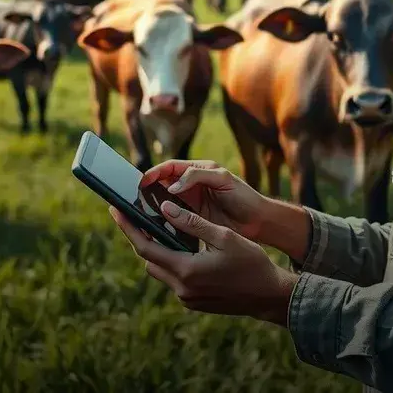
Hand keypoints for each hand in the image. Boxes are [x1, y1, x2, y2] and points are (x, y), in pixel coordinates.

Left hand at [109, 201, 297, 326]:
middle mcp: (182, 288)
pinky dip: (172, 262)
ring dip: (158, 251)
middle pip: (149, 260)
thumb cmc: (251, 262)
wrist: (269, 295)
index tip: (115, 210)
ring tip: (158, 229)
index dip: (128, 227)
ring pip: (161, 271)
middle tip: (136, 217)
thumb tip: (165, 208)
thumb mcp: (223, 236)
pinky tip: (181, 249)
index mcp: (186, 270)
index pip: (145, 247)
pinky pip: (174, 280)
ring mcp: (187, 298)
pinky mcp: (194, 302)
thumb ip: (192, 222)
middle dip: (141, 239)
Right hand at [139, 160, 266, 240]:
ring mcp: (192, 203)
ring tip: (140, 211)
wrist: (258, 221)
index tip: (143, 181)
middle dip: (148, 188)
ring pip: (166, 201)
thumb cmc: (244, 196)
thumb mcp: (222, 179)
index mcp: (198, 170)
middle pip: (163, 183)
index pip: (170, 167)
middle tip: (134, 197)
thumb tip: (172, 186)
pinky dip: (163, 219)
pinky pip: (173, 217)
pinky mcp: (194, 219)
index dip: (155, 172)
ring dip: (153, 205)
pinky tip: (155, 225)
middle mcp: (192, 185)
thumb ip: (197, 177)